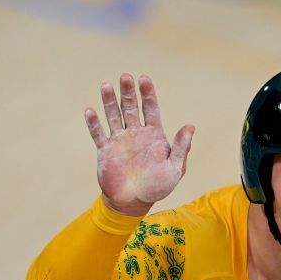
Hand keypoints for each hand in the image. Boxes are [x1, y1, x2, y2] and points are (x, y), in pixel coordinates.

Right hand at [84, 74, 194, 215]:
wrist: (134, 203)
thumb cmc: (157, 186)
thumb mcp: (175, 168)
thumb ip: (182, 147)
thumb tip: (190, 126)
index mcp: (154, 135)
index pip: (151, 108)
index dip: (147, 93)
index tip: (144, 79)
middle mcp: (136, 133)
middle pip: (131, 107)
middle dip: (128, 92)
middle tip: (125, 76)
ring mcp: (120, 140)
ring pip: (113, 115)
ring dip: (110, 101)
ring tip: (106, 85)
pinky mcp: (105, 151)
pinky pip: (98, 134)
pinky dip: (94, 123)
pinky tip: (90, 110)